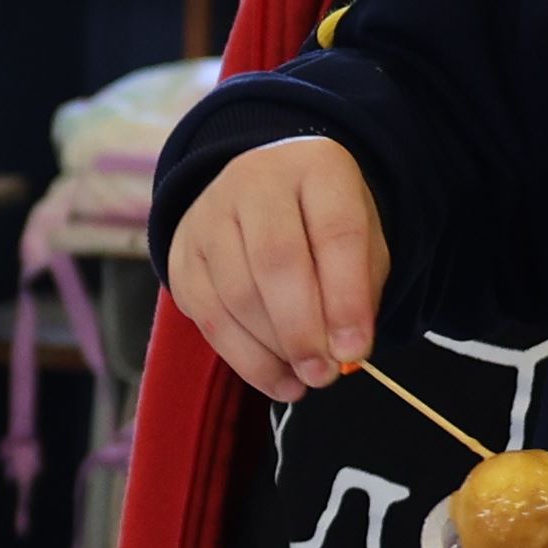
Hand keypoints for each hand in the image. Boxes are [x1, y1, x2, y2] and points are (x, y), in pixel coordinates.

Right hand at [166, 137, 386, 398]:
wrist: (265, 195)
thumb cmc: (324, 227)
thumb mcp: (364, 244)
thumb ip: (360, 293)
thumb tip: (343, 353)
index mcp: (317, 166)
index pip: (336, 232)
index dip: (346, 298)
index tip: (356, 350)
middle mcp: (255, 180)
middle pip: (276, 261)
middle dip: (302, 330)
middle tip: (324, 375)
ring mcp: (209, 214)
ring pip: (237, 293)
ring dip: (273, 349)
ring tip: (304, 380)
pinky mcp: (182, 253)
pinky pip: (208, 315)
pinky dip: (244, 357)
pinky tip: (275, 377)